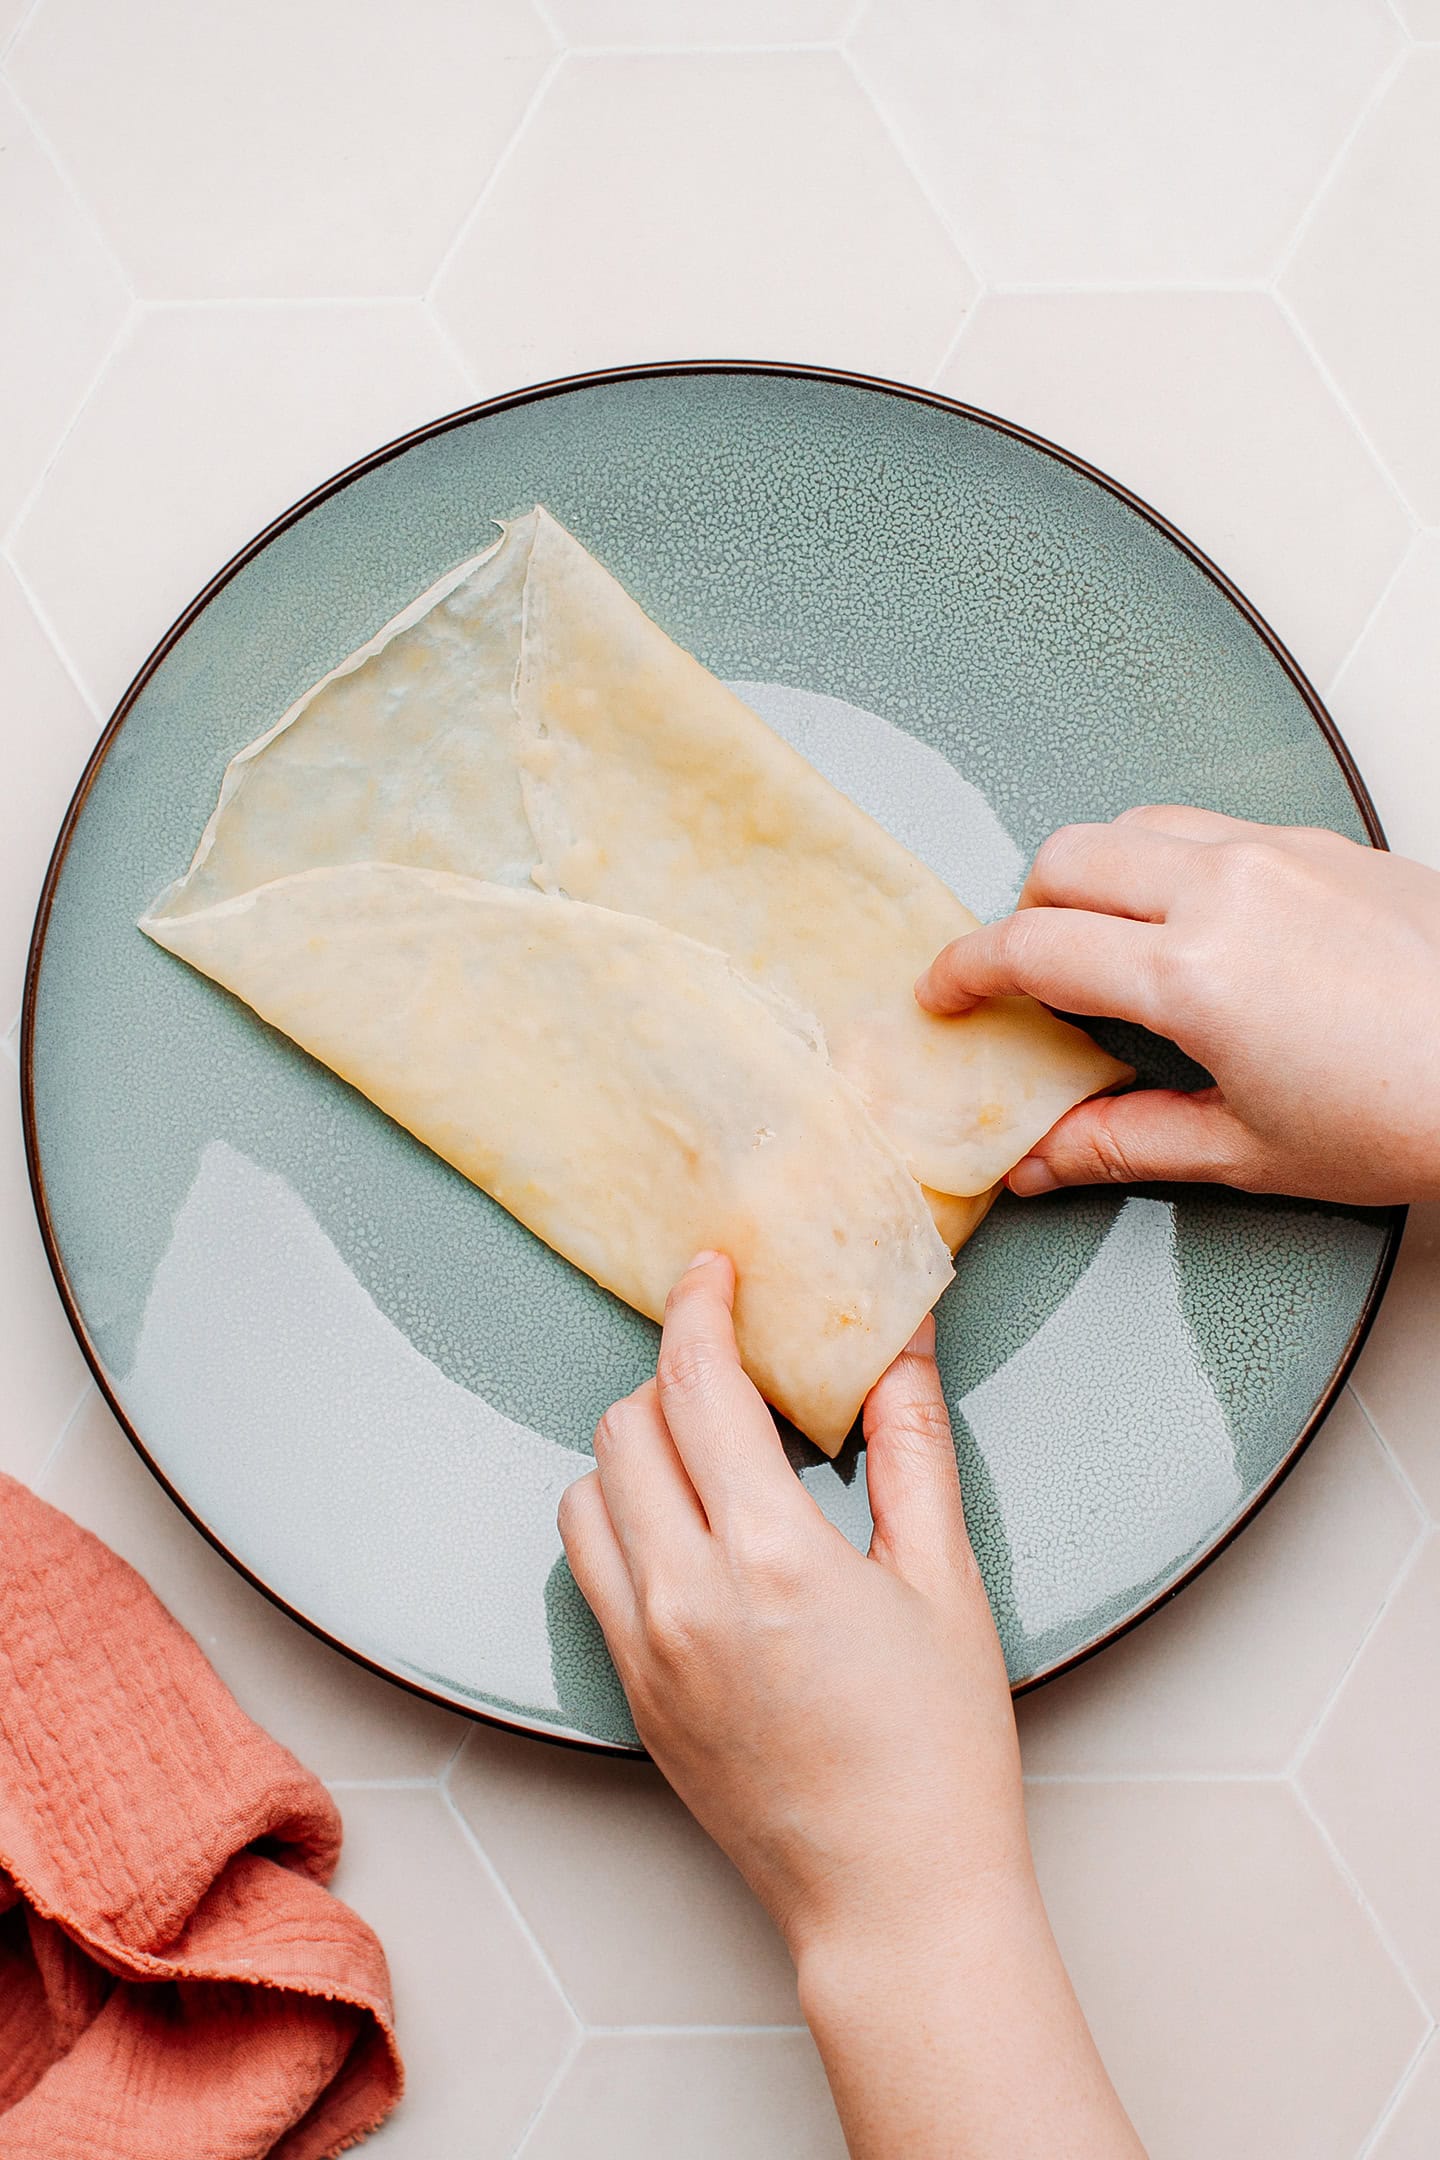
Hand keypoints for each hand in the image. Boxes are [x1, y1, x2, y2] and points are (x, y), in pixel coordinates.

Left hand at [559, 1253, 1142, 2159]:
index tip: (712, 1272)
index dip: (699, 1307)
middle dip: (674, 1376)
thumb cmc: (937, 1754)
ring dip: (638, 1450)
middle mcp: (683, 1596)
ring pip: (587, 1493)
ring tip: (715, 1459)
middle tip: (738, 1374)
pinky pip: (590, 1569)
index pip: (696, 1384)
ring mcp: (643, 1650)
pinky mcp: (629, 1693)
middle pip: (626, 1424)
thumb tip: (899, 1344)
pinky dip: (623, 1521)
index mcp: (769, 1558)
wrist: (893, 1904)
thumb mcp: (946, 1582)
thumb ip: (911, 1445)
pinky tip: (694, 1534)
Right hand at [917, 806, 1439, 1205]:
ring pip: (1138, 825)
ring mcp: (1284, 854)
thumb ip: (1123, 1143)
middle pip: (1067, 858)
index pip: (1031, 947)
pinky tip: (1205, 930)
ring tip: (1115, 947)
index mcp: (1195, 973)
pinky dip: (1176, 864)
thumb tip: (1039, 1159)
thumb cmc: (1412, 1116)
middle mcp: (1230, 890)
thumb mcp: (1248, 1151)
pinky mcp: (1330, 844)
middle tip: (1032, 980)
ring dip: (1099, 876)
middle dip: (1026, 913)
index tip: (943, 993)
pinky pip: (1216, 827)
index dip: (964, 970)